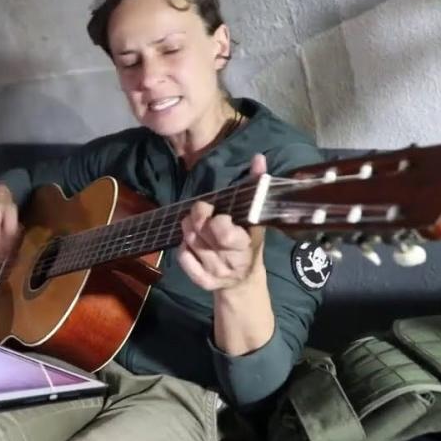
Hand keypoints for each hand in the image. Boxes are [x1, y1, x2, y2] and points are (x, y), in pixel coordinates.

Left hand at [177, 154, 267, 291]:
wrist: (243, 279)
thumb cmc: (249, 241)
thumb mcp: (256, 217)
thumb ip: (256, 187)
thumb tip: (257, 158)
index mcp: (246, 244)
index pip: (223, 233)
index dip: (216, 219)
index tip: (218, 212)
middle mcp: (230, 262)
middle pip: (201, 234)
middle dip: (197, 217)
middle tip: (201, 210)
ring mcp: (215, 273)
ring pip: (190, 242)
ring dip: (188, 227)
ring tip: (194, 221)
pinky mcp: (202, 282)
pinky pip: (182, 258)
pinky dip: (182, 245)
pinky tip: (190, 240)